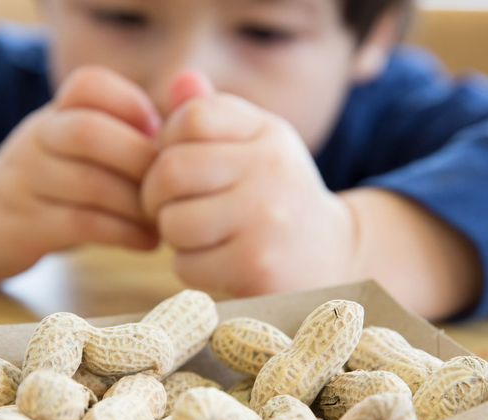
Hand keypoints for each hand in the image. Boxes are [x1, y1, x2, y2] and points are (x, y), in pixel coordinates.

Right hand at [0, 66, 162, 282]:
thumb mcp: (75, 148)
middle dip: (140, 159)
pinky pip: (80, 223)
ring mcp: (24, 182)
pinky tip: (147, 242)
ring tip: (165, 219)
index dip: (131, 105)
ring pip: (88, 184)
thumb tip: (190, 125)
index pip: (88, 84)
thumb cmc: (52, 186)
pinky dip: (123, 233)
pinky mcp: (23, 225)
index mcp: (54, 113)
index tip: (159, 136)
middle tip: (173, 186)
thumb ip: (124, 133)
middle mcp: (35, 140)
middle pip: (87, 132)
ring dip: (137, 205)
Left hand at [142, 72, 357, 295]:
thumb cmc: (275, 199)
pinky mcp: (257, 264)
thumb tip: (180, 81)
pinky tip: (216, 264)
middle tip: (169, 208)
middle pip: (171, 170)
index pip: (192, 118)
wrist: (332, 259)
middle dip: (156, 196)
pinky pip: (187, 264)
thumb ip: (215, 116)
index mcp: (268, 132)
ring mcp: (266, 217)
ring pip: (174, 221)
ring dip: (173, 236)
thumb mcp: (256, 147)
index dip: (168, 144)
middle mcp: (271, 168)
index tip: (180, 166)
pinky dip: (190, 269)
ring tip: (199, 236)